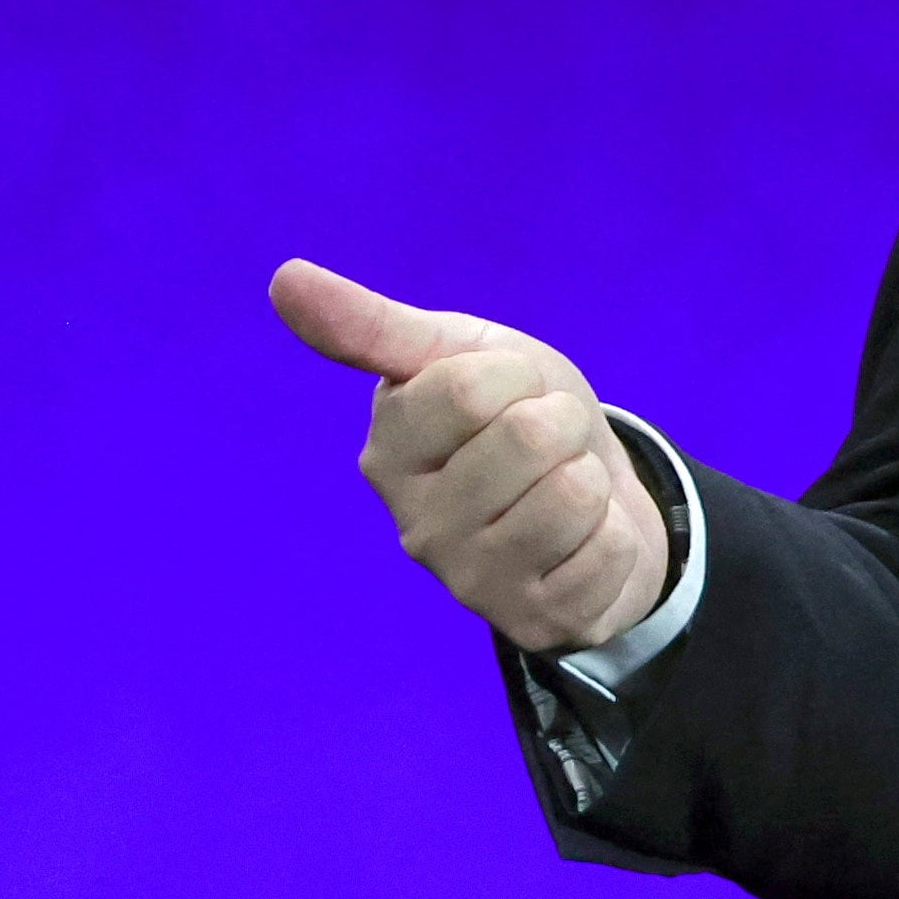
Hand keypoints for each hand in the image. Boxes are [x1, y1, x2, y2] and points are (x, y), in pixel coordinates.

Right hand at [269, 257, 670, 653]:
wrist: (596, 493)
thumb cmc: (515, 413)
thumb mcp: (456, 353)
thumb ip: (372, 325)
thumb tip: (283, 277)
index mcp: (387, 454)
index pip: (469, 389)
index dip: (514, 376)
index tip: (508, 393)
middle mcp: (416, 526)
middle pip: (529, 436)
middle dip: (560, 423)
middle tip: (544, 444)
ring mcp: (473, 582)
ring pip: (573, 494)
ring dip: (591, 479)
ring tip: (564, 490)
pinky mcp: (534, 621)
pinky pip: (609, 549)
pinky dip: (615, 534)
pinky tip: (583, 543)